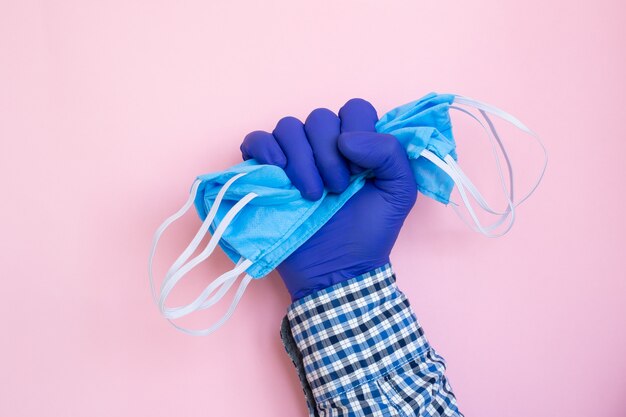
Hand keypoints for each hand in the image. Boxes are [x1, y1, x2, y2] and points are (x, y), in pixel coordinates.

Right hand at [240, 99, 416, 299]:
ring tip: (312, 195)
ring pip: (288, 127)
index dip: (357, 131)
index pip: (354, 109)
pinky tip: (279, 171)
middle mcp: (324, 145)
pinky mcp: (266, 172)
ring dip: (302, 160)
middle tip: (336, 189)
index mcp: (357, 144)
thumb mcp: (399, 193)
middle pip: (319, 117)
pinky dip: (265, 148)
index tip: (359, 170)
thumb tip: (346, 137)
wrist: (338, 271)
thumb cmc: (369, 233)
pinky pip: (256, 139)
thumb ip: (391, 153)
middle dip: (328, 154)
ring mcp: (293, 158)